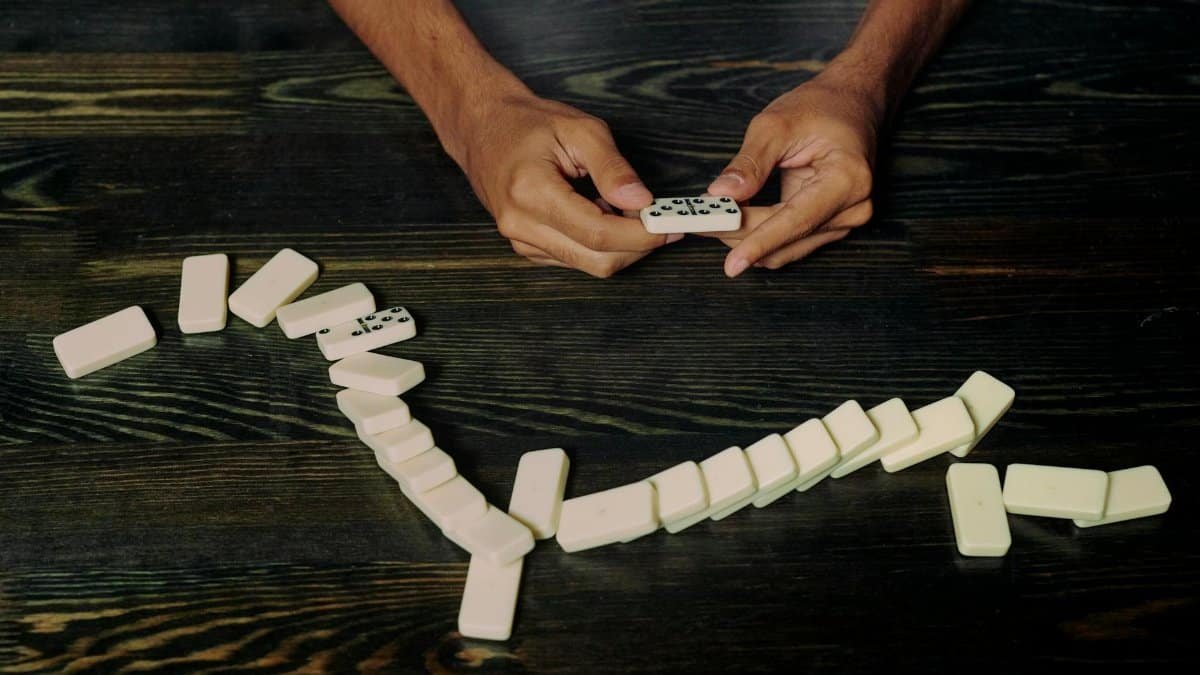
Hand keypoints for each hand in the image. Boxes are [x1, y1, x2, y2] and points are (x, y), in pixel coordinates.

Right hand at [454, 93, 677, 277]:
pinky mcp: (526, 248)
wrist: (482, 128)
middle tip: (660, 221)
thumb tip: (641, 201)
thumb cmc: (527, 123)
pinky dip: (598, 244)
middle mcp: (521, 225)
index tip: (668, 225)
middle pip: (596, 260)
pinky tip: (598, 214)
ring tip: (621, 206)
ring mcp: (521, 241)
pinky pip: (574, 259)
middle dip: (637, 246)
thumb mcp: (579, 130)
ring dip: (617, 244)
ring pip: (588, 265)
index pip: (598, 233)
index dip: (641, 235)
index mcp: (531, 192)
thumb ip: (613, 168)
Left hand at [705, 75, 882, 276]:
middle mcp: (852, 208)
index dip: (760, 242)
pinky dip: (759, 236)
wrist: (852, 104)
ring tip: (709, 218)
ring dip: (745, 238)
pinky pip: (789, 242)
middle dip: (739, 234)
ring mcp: (844, 220)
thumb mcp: (776, 124)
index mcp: (847, 179)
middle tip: (696, 222)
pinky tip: (734, 220)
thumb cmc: (819, 107)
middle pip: (786, 238)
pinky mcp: (830, 225)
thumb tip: (722, 194)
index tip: (732, 263)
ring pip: (785, 248)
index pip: (796, 221)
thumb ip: (749, 163)